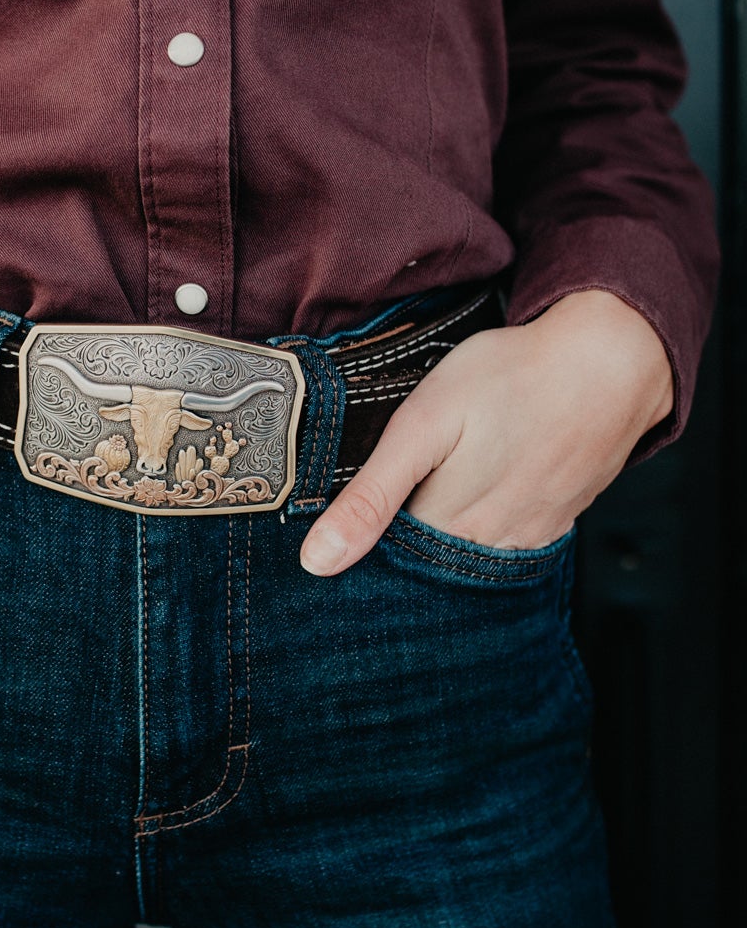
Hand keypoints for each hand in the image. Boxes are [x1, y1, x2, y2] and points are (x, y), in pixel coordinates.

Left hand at [299, 289, 673, 575]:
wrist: (610, 360)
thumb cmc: (511, 378)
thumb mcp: (423, 425)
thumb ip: (371, 497)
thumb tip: (317, 563)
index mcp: (447, 527)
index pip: (385, 564)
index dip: (361, 544)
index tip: (340, 530)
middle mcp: (490, 545)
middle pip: (428, 567)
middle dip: (400, 548)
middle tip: (389, 502)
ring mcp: (530, 536)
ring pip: (469, 559)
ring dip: (444, 540)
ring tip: (431, 495)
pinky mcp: (557, 520)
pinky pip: (509, 545)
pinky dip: (484, 531)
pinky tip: (477, 498)